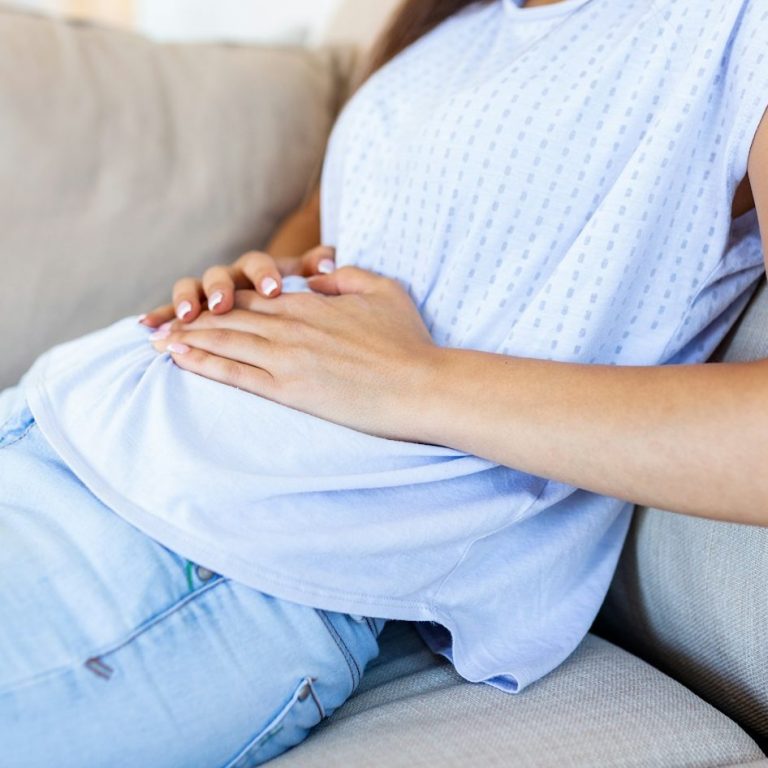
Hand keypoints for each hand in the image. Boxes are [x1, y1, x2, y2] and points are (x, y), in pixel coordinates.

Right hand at [139, 245, 335, 327]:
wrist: (279, 304)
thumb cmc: (299, 297)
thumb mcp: (312, 281)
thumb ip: (319, 267)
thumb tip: (328, 261)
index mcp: (261, 269)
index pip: (259, 264)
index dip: (263, 275)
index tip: (273, 290)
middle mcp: (231, 277)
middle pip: (220, 275)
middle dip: (219, 289)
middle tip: (222, 305)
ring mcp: (208, 293)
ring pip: (192, 288)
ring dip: (187, 299)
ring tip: (185, 315)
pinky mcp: (192, 312)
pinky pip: (172, 312)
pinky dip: (160, 315)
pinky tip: (146, 325)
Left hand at [148, 267, 439, 440]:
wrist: (421, 386)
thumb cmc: (408, 342)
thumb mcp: (383, 291)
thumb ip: (346, 277)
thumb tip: (320, 276)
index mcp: (311, 303)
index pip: (253, 296)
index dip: (220, 299)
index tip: (197, 304)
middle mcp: (291, 325)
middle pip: (230, 317)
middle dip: (191, 319)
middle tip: (157, 324)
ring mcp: (288, 357)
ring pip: (226, 342)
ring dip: (187, 339)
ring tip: (157, 342)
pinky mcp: (290, 389)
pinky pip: (236, 374)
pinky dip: (203, 364)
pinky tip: (180, 360)